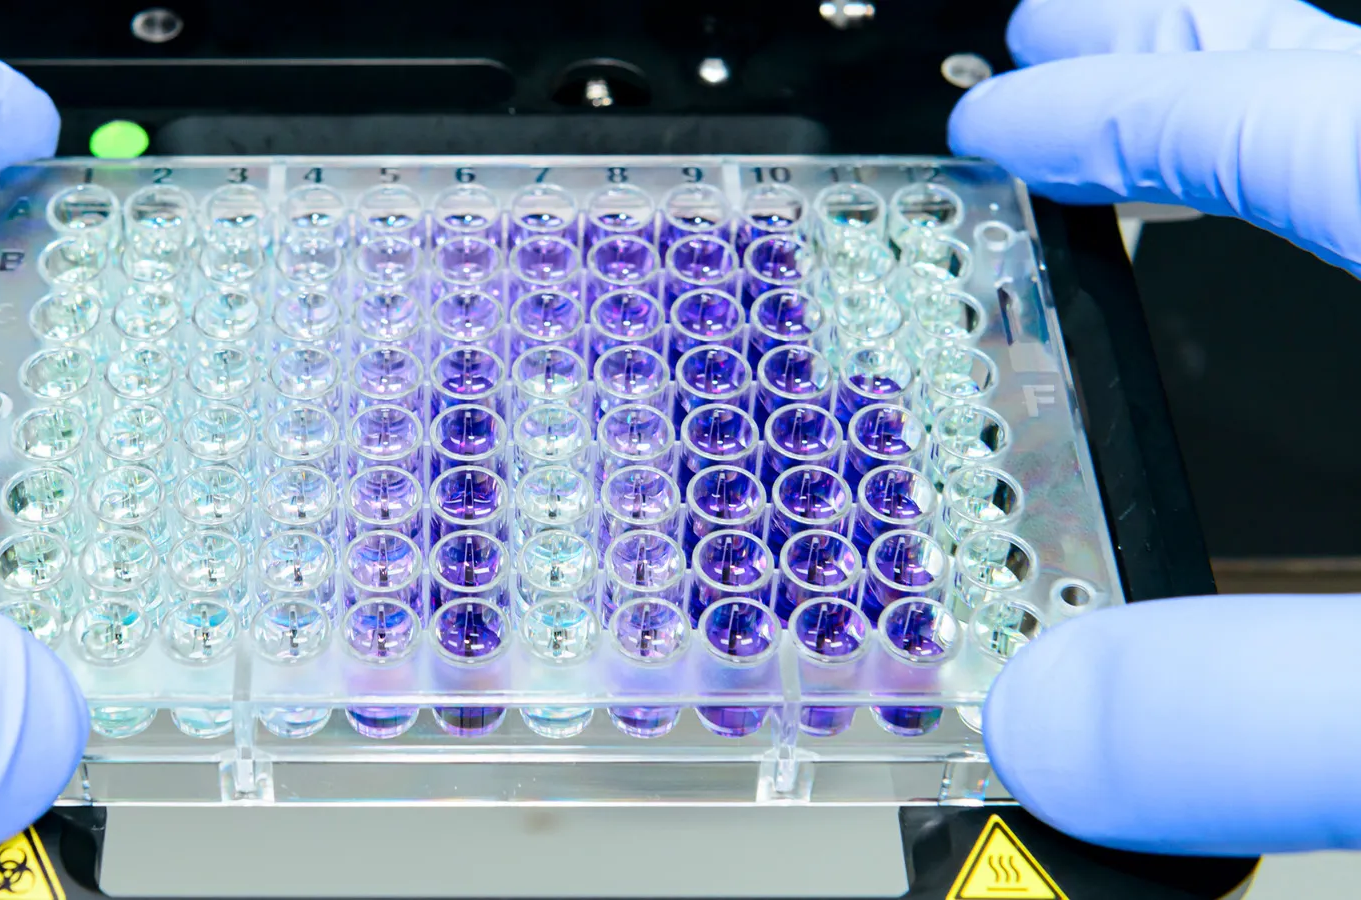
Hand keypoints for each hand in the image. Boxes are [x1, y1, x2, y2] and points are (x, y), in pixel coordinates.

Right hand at [953, 1, 1360, 853]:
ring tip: (1178, 87)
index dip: (1114, 112)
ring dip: (1282, 96)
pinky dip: (1354, 203)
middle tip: (1065, 18)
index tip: (989, 123)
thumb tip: (1048, 727)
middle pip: (1346, 79)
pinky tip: (1329, 275)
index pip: (1276, 124)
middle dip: (1186, 39)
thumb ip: (1258, 713)